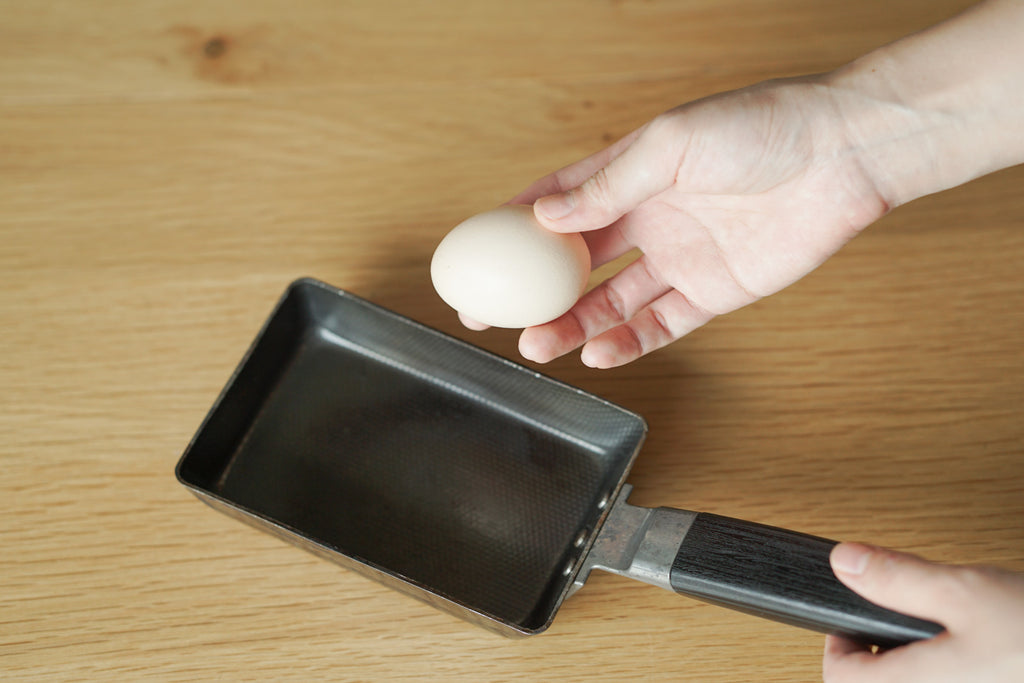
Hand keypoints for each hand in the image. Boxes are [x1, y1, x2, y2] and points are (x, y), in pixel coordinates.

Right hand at [510, 75, 893, 367]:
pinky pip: (661, 323)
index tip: (476, 256)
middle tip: (491, 317)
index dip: (513, 230)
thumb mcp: (669, 144)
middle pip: (574, 264)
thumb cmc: (760, 126)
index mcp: (629, 174)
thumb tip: (545, 217)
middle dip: (530, 292)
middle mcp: (648, 217)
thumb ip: (607, 186)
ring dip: (572, 324)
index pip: (557, 203)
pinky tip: (598, 351)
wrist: (841, 154)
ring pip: (610, 302)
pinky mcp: (713, 291)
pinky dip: (629, 341)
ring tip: (536, 344)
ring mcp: (679, 257)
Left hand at [823, 542, 1023, 682]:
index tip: (849, 615)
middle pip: (874, 680)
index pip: (839, 678)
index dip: (835, 641)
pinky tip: (964, 634)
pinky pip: (945, 677)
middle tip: (892, 613)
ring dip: (908, 653)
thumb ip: (898, 579)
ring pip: (910, 679)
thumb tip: (846, 562)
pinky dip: (941, 658)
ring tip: (933, 622)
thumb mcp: (962, 593)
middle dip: (875, 646)